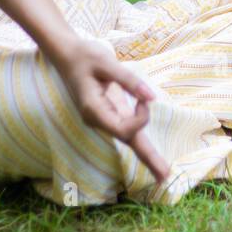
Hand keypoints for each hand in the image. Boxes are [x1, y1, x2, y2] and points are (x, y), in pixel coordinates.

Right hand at [51, 38, 170, 184]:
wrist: (66, 54)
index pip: (123, 128)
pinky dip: (140, 144)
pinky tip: (150, 156)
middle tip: (166, 177)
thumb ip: (129, 80)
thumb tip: (151, 97)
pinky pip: (126, 130)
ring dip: (146, 155)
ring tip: (162, 172)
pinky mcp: (107, 114)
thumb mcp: (106, 63)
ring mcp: (102, 119)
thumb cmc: (84, 56)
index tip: (144, 97)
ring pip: (127, 138)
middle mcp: (97, 120)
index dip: (140, 117)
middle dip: (148, 159)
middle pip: (127, 142)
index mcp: (94, 110)